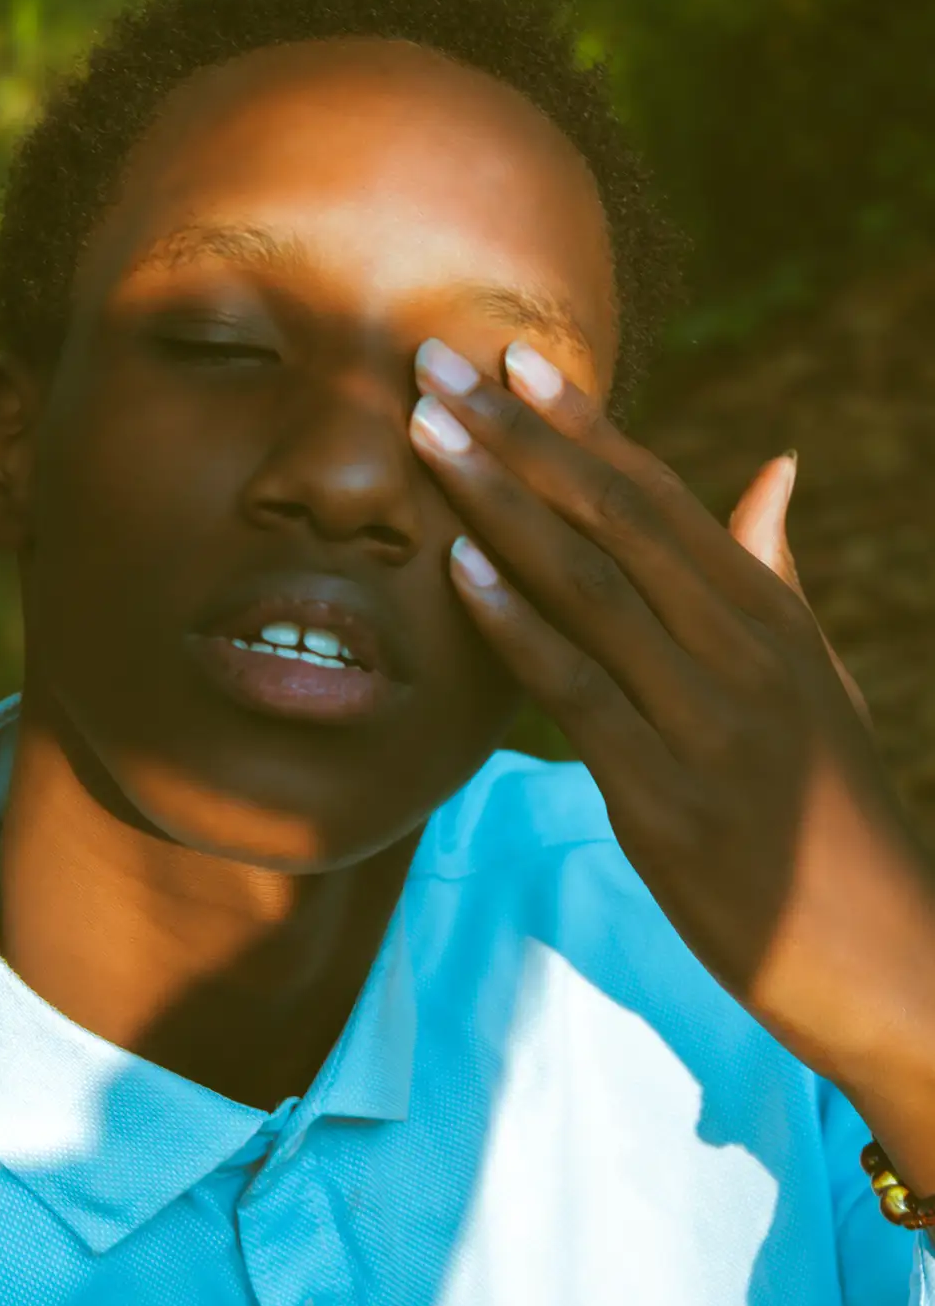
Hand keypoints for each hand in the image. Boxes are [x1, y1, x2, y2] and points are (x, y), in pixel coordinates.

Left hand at [409, 337, 934, 1088]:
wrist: (880, 948)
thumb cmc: (831, 811)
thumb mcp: (813, 679)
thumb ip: (771, 575)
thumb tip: (773, 474)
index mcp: (768, 614)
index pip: (659, 494)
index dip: (579, 422)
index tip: (510, 356)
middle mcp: (742, 648)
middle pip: (614, 515)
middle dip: (516, 434)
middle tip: (431, 360)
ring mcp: (709, 720)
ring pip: (590, 585)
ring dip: (500, 502)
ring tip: (425, 433)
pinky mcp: (669, 800)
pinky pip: (581, 693)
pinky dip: (519, 625)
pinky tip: (460, 568)